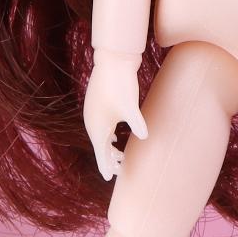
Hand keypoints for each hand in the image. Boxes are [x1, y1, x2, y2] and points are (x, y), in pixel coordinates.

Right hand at [83, 51, 147, 181]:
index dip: (106, 166)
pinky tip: (114, 137)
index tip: (109, 178)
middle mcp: (92, 121)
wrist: (113, 59)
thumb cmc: (121, 83)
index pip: (101, 153)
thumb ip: (137, 123)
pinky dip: (107, 136)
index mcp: (97, 125)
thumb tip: (145, 136)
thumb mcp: (130, 106)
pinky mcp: (98, 103)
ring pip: (100, 136)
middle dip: (108, 159)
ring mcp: (94, 111)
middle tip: (120, 170)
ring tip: (119, 157)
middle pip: (99, 146)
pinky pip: (100, 126)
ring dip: (108, 148)